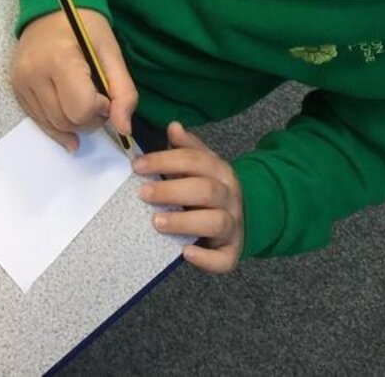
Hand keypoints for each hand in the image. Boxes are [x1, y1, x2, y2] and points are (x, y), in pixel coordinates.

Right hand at [9, 8, 138, 152]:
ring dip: (73, 124)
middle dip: (88, 119)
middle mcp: (34, 73)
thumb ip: (123, 92)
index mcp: (60, 60)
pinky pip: (37, 120)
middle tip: (97, 100)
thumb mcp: (112, 54)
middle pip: (66, 121)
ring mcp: (20, 82)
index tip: (105, 94)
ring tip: (83, 103)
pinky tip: (69, 124)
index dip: (100, 108)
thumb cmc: (85, 28)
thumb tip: (124, 129)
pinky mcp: (15, 87)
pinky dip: (56, 124)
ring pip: (52, 125)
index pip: (81, 108)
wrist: (52, 10)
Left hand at [133, 122, 243, 272]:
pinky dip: (206, 258)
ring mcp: (233, 226)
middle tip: (143, 193)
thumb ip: (188, 148)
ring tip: (157, 222)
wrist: (246, 219)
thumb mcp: (204, 166)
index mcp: (221, 173)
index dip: (165, 160)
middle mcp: (230, 197)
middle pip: (205, 190)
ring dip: (185, 221)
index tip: (138, 166)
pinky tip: (185, 252)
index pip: (195, 161)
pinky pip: (224, 259)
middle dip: (172, 190)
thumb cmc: (212, 191)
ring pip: (216, 222)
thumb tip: (173, 126)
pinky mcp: (232, 252)